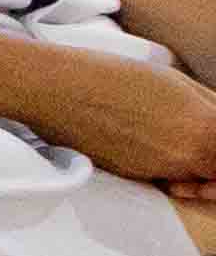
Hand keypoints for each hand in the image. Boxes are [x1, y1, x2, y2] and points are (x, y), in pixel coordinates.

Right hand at [1, 33, 215, 186]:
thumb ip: (212, 107)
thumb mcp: (178, 83)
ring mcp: (155, 173)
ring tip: (178, 138)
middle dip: (213, 167)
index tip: (213, 136)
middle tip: (204, 141)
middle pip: (215, 176)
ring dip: (194, 167)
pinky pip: (163, 177)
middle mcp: (183, 161)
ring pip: (191, 179)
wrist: (55, 91)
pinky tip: (149, 141)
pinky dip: (167, 166)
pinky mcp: (131, 178)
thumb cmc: (114, 76)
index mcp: (203, 132)